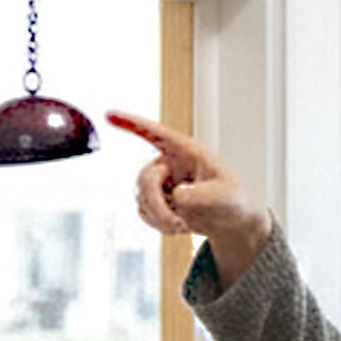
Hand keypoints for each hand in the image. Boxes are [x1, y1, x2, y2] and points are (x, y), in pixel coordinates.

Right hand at [106, 112, 273, 285]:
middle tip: (175, 225)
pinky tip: (179, 226)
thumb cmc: (232, 198)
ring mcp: (161, 183)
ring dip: (159, 218)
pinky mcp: (157, 201)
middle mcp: (169, 163)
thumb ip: (202, 195)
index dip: (131, 123)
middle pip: (146, 180)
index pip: (155, 133)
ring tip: (182, 227)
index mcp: (186, 150)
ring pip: (142, 198)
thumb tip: (177, 196)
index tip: (109, 113)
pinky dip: (158, 224)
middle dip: (157, 205)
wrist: (231, 221)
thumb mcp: (224, 195)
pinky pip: (145, 212)